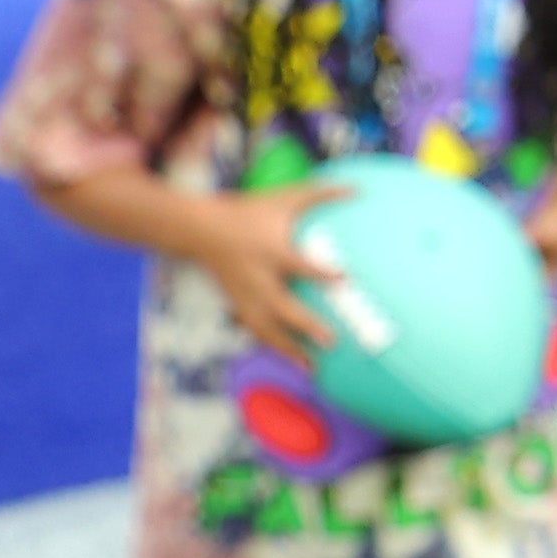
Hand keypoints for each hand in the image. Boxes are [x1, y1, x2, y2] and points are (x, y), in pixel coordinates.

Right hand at [196, 182, 350, 360]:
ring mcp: (245, 293)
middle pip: (280, 306)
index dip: (320, 271)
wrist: (199, 229)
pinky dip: (272, 346)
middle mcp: (258, 276)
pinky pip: (255, 329)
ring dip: (288, 349)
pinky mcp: (237, 303)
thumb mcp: (283, 199)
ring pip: (265, 327)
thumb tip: (357, 188)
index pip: (297, 263)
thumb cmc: (248, 212)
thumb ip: (321, 194)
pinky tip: (292, 361)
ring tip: (313, 369)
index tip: (345, 279)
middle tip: (332, 341)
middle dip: (303, 324)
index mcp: (271, 250)